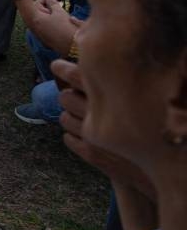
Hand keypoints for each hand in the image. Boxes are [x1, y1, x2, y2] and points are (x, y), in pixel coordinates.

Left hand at [52, 59, 156, 200]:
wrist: (171, 164)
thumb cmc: (160, 124)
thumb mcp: (143, 96)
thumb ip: (117, 82)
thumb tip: (93, 65)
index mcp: (114, 92)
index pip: (75, 74)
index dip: (63, 68)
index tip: (57, 65)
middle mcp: (101, 112)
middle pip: (64, 97)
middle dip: (68, 94)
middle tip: (75, 93)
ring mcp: (95, 135)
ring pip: (64, 118)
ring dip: (70, 115)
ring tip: (84, 116)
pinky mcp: (92, 154)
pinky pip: (68, 139)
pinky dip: (72, 135)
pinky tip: (86, 134)